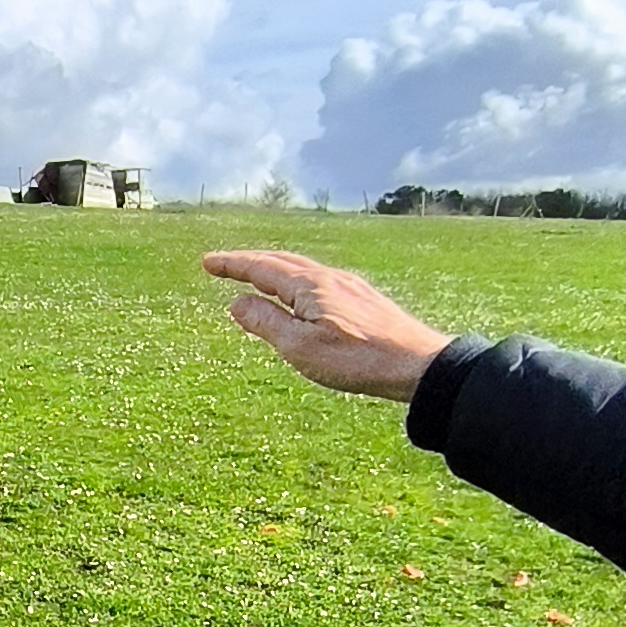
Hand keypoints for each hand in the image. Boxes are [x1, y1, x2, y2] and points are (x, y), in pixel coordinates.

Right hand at [201, 249, 453, 401]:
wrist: (417, 364)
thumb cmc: (356, 360)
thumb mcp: (300, 347)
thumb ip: (266, 322)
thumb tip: (236, 302)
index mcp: (310, 287)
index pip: (262, 268)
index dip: (233, 265)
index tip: (208, 262)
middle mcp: (329, 278)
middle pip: (282, 262)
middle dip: (249, 262)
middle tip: (223, 265)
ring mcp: (349, 286)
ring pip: (303, 270)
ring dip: (274, 269)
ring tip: (257, 277)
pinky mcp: (363, 299)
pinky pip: (320, 280)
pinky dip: (297, 281)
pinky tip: (302, 295)